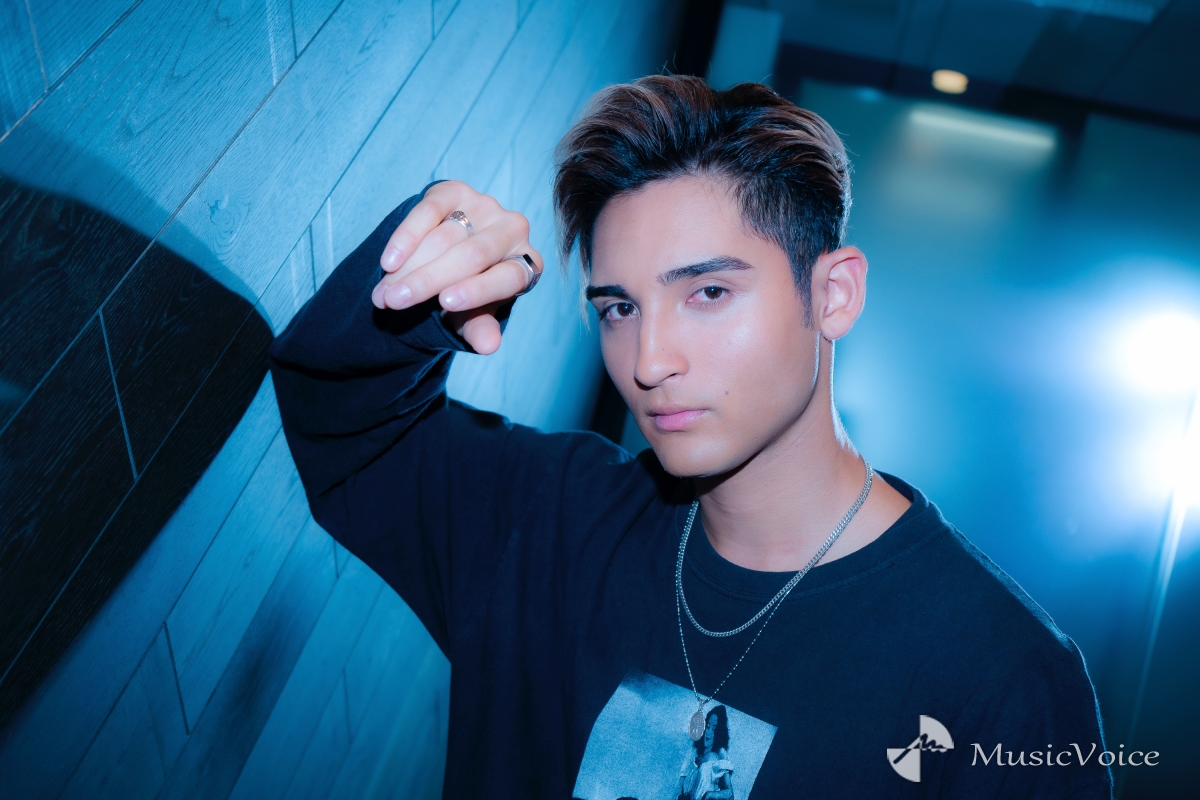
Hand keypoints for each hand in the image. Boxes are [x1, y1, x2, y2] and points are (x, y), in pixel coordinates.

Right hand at [370, 180, 542, 354]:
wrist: (449, 254)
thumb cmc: (467, 291)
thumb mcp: (473, 315)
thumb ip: (479, 328)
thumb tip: (488, 347)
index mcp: (526, 265)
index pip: (507, 278)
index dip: (477, 290)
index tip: (444, 304)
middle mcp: (513, 230)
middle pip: (472, 255)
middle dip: (428, 280)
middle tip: (394, 302)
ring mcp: (485, 206)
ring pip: (445, 236)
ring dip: (408, 266)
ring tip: (383, 294)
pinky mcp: (455, 190)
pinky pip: (429, 211)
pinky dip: (406, 237)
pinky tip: (388, 262)